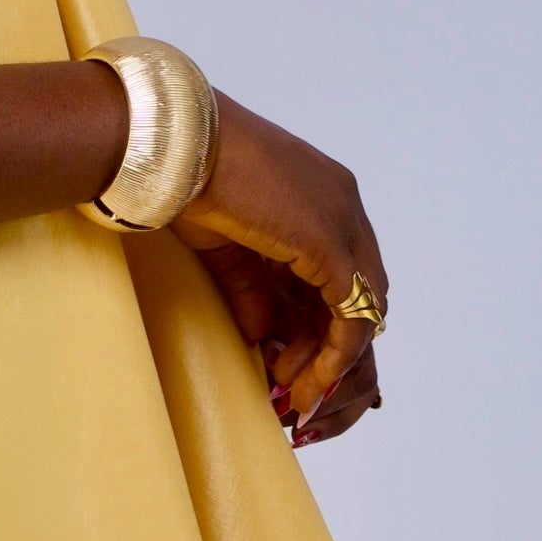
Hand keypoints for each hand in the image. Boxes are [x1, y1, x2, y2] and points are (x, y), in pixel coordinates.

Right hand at [175, 95, 388, 442]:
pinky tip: (309, 379)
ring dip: (332, 360)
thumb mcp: (227, 247)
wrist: (177, 148)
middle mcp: (345, 207)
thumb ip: (253, 290)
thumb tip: (265, 336)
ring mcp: (343, 224)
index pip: (343, 273)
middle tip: (299, 387)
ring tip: (298, 392)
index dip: (322, 324)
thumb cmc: (189, 181)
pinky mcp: (331, 247)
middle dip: (332, 349)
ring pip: (364, 311)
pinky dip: (335, 355)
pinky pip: (352, 317)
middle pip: (363, 296)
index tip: (291, 360)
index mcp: (323, 197)